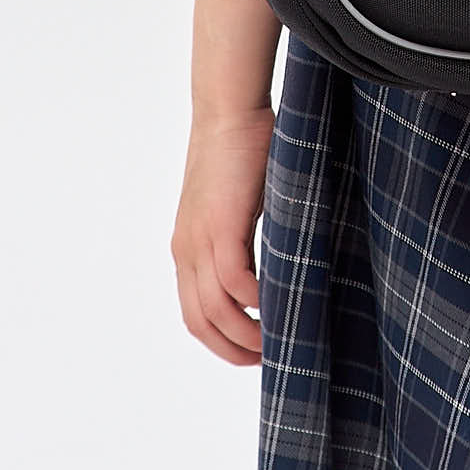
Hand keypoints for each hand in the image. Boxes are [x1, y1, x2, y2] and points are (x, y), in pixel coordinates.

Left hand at [172, 105, 274, 365]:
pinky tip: (273, 304)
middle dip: (232, 349)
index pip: (195, 314)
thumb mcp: (242, 206)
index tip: (251, 351)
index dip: (221, 341)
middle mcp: (187, 250)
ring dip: (245, 334)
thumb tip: (283, 264)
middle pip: (200, 322)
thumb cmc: (245, 150)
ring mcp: (200, 240)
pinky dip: (253, 301)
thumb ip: (249, 238)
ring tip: (275, 342)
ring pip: (215, 309)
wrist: (229, 110)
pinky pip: (232, 281)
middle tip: (268, 359)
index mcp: (189, 248)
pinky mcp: (220, 225)